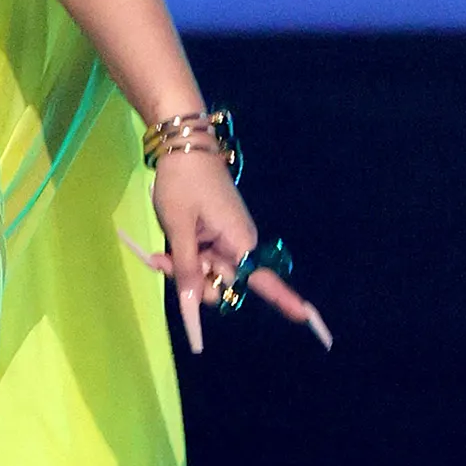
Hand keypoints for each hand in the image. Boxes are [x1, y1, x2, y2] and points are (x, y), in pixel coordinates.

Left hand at [128, 149, 332, 358]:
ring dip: (183, 271)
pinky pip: (202, 262)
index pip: (265, 279)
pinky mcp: (214, 237)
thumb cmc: (183, 183)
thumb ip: (186, 267)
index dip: (285, 300)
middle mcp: (239, 245)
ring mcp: (226, 242)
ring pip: (209, 276)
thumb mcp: (179, 228)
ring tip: (160, 254)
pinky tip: (161, 255)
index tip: (305, 318)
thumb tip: (192, 304)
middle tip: (164, 264)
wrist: (183, 147)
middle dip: (196, 283)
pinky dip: (183, 261)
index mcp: (239, 242)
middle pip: (225, 285)